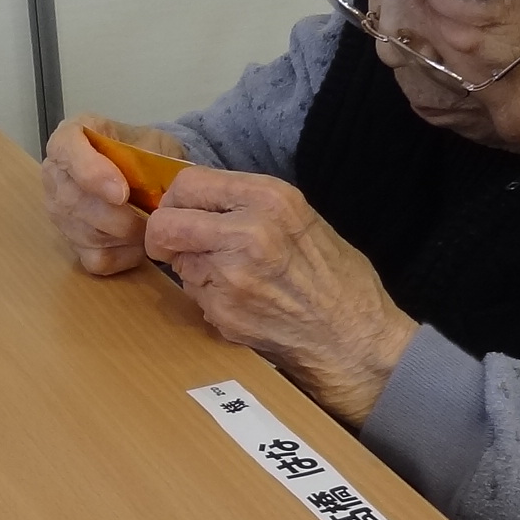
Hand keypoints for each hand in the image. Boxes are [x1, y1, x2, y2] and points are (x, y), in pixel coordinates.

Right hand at [41, 115, 187, 274]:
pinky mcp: (71, 241)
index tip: (122, 194)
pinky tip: (139, 242)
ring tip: (151, 225)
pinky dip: (124, 255)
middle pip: (75, 202)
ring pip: (88, 234)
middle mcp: (54, 175)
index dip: (92, 175)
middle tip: (153, 217)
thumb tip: (158, 191)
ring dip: (127, 236)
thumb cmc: (142, 150)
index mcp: (68, 140)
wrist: (144, 169)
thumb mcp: (151, 140)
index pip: (67, 153)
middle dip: (120, 216)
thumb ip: (151, 157)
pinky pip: (96, 259)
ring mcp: (58, 211)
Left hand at [144, 170, 419, 425]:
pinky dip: (208, 297)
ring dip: (190, 268)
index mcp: (270, 198)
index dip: (176, 201)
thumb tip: (197, 204)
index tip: (181, 214)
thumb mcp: (300, 218)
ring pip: (176, 260)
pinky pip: (193, 294)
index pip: (188, 183)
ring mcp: (233, 274)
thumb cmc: (335, 278)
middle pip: (166, 221)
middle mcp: (249, 230)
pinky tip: (241, 301)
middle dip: (164, 236)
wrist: (354, 337)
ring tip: (230, 277)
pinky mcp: (225, 311)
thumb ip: (248, 206)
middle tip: (177, 247)